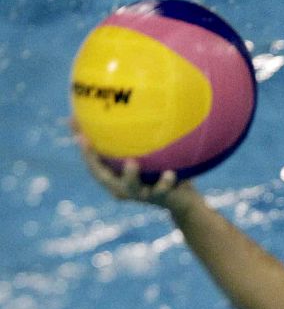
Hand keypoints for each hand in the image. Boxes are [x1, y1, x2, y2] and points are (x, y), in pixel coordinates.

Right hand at [73, 121, 189, 207]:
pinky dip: (165, 183)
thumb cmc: (156, 171)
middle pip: (103, 177)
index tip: (77, 134)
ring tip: (131, 162)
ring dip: (130, 176)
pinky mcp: (161, 197)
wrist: (181, 198)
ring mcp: (141, 194)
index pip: (93, 165)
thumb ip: (126, 138)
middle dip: (92, 160)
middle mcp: (123, 188)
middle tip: (87, 142)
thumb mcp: (142, 154)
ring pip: (131, 187)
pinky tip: (170, 173)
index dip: (84, 150)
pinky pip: (163, 190)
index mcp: (114, 178)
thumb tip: (111, 110)